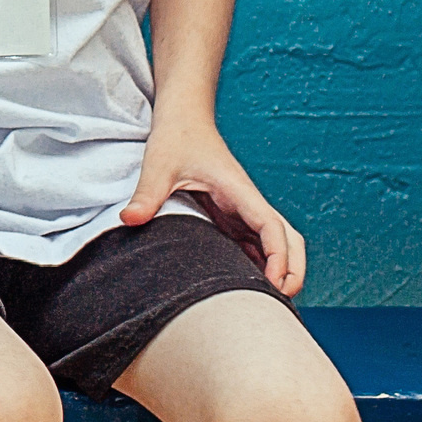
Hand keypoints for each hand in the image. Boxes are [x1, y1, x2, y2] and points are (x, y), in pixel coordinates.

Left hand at [122, 113, 304, 295]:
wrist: (183, 119)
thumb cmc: (176, 137)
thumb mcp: (159, 164)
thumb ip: (147, 193)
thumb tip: (129, 219)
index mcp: (239, 190)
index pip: (272, 226)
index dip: (279, 256)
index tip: (275, 282)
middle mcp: (247, 202)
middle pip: (288, 239)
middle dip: (293, 269)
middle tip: (278, 302)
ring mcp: (242, 210)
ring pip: (275, 243)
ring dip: (278, 269)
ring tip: (264, 301)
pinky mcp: (231, 214)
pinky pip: (253, 243)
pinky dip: (259, 263)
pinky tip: (245, 286)